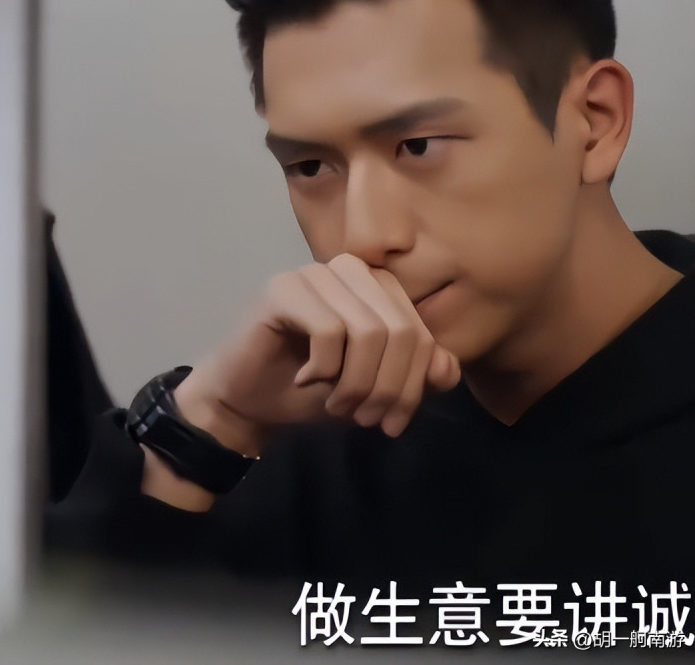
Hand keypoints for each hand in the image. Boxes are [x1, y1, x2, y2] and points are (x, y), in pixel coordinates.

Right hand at [175, 253, 459, 456]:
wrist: (248, 402)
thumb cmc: (314, 390)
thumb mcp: (376, 390)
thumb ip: (416, 377)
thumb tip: (446, 368)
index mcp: (380, 287)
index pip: (422, 334)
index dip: (414, 385)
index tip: (392, 423)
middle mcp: (352, 270)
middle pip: (401, 331)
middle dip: (388, 388)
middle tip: (365, 419)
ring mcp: (316, 274)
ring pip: (369, 331)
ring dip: (356, 384)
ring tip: (336, 404)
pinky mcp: (283, 289)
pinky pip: (329, 331)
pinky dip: (324, 370)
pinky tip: (304, 379)